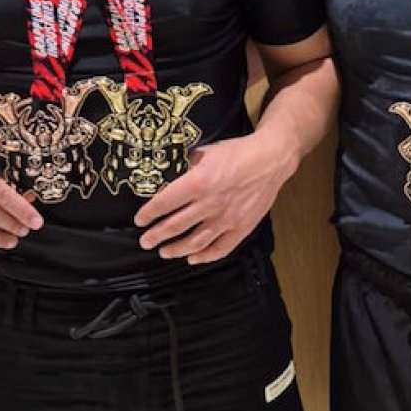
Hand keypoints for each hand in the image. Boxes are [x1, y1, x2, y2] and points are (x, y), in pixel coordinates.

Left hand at [133, 133, 290, 263]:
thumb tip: (170, 176)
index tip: (140, 220)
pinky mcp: (242, 227)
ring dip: (176, 249)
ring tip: (164, 252)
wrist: (271, 159)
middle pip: (176, 226)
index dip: (149, 213)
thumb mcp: (206, 152)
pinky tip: (193, 259)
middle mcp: (210, 204)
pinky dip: (205, 257)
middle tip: (145, 241)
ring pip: (195, 242)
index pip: (165, 202)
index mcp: (198, 182)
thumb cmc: (237, 152)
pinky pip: (221, 248)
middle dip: (156, 236)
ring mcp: (227, 219)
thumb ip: (187, 167)